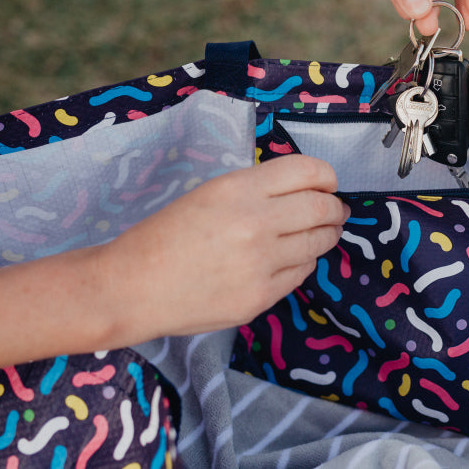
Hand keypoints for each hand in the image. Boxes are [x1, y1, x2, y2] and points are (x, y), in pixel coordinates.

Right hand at [103, 155, 347, 339]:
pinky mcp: (261, 297)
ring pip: (318, 243)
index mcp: (238, 189)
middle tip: (336, 209)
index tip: (328, 183)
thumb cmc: (165, 234)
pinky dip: (303, 262)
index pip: (307, 171)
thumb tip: (307, 189)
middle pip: (321, 208)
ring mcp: (261, 264)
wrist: (132, 287)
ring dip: (326, 234)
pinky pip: (301, 273)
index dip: (326, 176)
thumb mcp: (209, 193)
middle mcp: (255, 223)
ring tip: (323, 232)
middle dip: (335, 207)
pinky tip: (293, 258)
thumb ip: (257, 189)